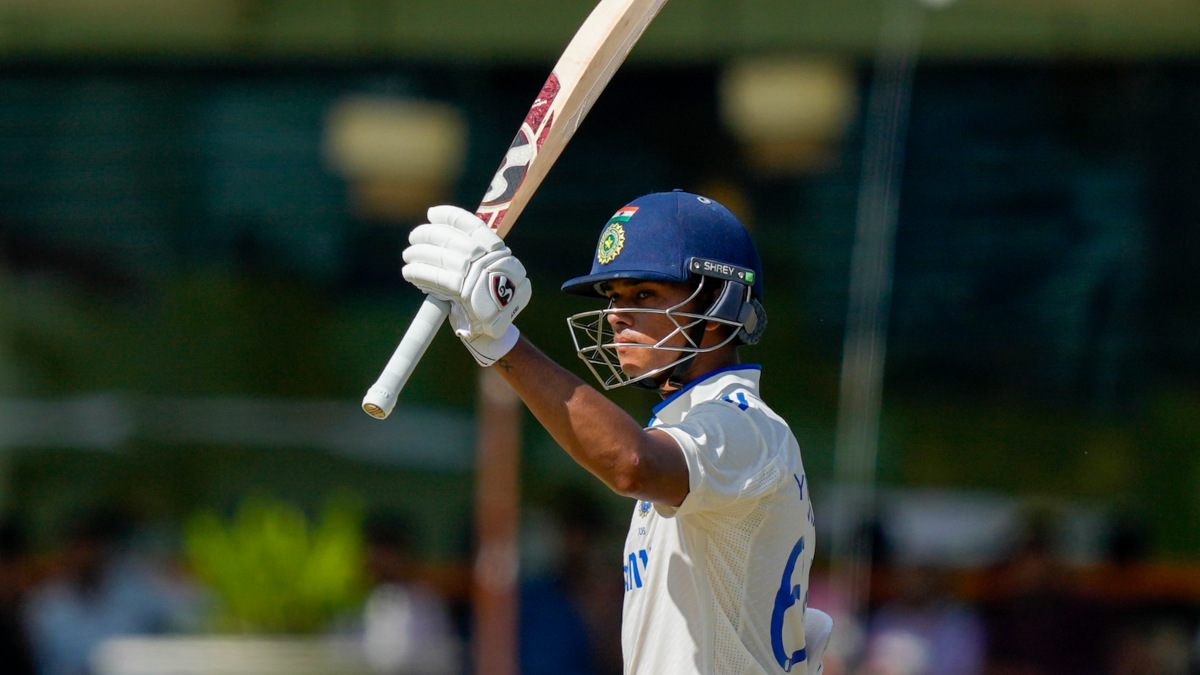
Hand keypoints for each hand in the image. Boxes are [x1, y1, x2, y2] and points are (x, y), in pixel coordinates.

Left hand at [402, 205, 531, 365]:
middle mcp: (490, 260)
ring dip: (420, 253)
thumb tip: (442, 238)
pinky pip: (436, 278)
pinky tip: (409, 271)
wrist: (496, 334)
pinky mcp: (465, 294)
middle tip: (414, 236)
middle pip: (452, 239)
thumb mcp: (492, 274)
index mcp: (497, 251)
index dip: (449, 217)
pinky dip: (419, 272)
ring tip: (408, 255)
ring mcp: (479, 277)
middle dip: (428, 234)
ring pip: (442, 257)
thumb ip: (474, 258)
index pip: (471, 225)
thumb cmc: (489, 303)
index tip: (432, 214)